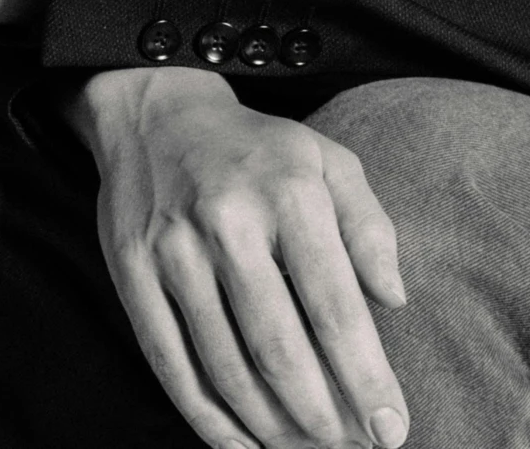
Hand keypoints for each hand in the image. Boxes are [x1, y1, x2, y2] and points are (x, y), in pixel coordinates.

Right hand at [68, 67, 408, 448]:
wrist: (158, 113)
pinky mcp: (134, 274)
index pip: (335, 305)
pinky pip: (172, 365)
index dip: (366, 377)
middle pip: (279, 348)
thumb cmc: (259, 149)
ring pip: (225, 367)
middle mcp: (230, 221)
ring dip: (271, 427)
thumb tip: (395, 300)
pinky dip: (208, 419)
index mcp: (289, 191)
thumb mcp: (327, 161)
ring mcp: (175, 250)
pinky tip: (241, 446)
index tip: (392, 430)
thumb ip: (369, 227)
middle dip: (321, 417)